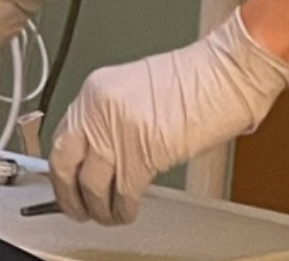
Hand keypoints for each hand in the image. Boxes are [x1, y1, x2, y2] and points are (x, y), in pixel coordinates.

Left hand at [48, 9, 288, 224]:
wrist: (226, 73)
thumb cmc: (197, 78)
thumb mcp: (139, 90)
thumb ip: (114, 118)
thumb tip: (104, 153)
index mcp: (96, 90)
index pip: (62, 135)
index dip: (63, 166)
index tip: (67, 181)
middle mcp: (100, 109)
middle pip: (64, 161)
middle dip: (67, 192)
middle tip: (75, 207)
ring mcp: (119, 132)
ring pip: (90, 184)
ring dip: (97, 208)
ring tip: (107, 215)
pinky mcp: (143, 154)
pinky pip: (122, 193)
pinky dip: (122, 209)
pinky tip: (127, 212)